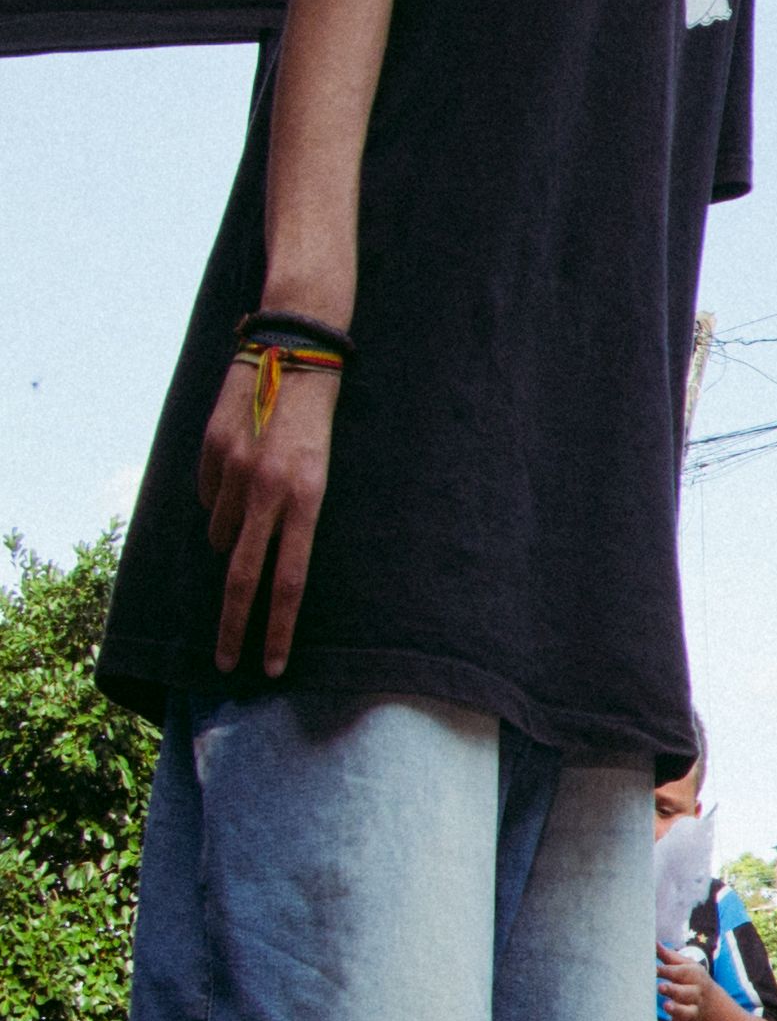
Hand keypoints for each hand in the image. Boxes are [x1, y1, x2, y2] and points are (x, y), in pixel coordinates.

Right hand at [198, 343, 339, 674]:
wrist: (296, 354)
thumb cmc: (321, 423)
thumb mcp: (323, 475)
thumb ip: (292, 518)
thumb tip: (248, 556)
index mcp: (308, 502)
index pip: (289, 582)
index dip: (277, 628)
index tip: (271, 665)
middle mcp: (268, 491)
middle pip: (244, 577)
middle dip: (234, 627)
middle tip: (228, 665)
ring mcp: (235, 471)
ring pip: (221, 533)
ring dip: (231, 537)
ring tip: (256, 503)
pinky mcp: (210, 451)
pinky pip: (208, 495)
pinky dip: (219, 498)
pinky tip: (239, 468)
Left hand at [656, 940, 717, 1020]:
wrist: (708, 1003)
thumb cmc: (689, 980)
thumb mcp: (684, 966)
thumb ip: (669, 957)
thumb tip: (653, 941)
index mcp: (694, 977)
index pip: (681, 973)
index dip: (668, 971)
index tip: (654, 969)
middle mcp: (695, 994)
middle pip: (687, 993)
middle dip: (675, 990)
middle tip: (660, 988)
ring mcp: (692, 1011)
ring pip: (687, 1012)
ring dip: (677, 1010)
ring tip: (666, 1006)